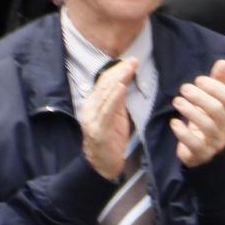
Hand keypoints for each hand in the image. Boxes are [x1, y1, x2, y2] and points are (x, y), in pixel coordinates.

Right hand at [81, 57, 136, 180]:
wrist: (101, 163)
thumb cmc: (111, 136)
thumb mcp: (116, 113)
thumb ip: (119, 98)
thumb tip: (126, 80)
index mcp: (93, 103)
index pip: (104, 82)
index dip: (117, 70)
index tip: (131, 61)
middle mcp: (90, 108)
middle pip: (104, 85)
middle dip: (120, 71)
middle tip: (134, 60)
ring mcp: (93, 118)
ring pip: (105, 94)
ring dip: (119, 79)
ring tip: (129, 68)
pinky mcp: (99, 129)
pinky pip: (106, 111)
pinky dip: (113, 98)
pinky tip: (120, 87)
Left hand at [172, 59, 224, 167]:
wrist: (205, 151)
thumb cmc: (210, 119)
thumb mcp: (215, 100)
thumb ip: (220, 82)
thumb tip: (224, 62)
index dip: (214, 86)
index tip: (198, 79)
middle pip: (217, 110)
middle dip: (199, 97)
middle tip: (184, 88)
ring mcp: (217, 143)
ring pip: (206, 126)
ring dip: (189, 111)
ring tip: (177, 101)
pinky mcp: (203, 154)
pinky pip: (195, 143)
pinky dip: (182, 132)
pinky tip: (174, 122)